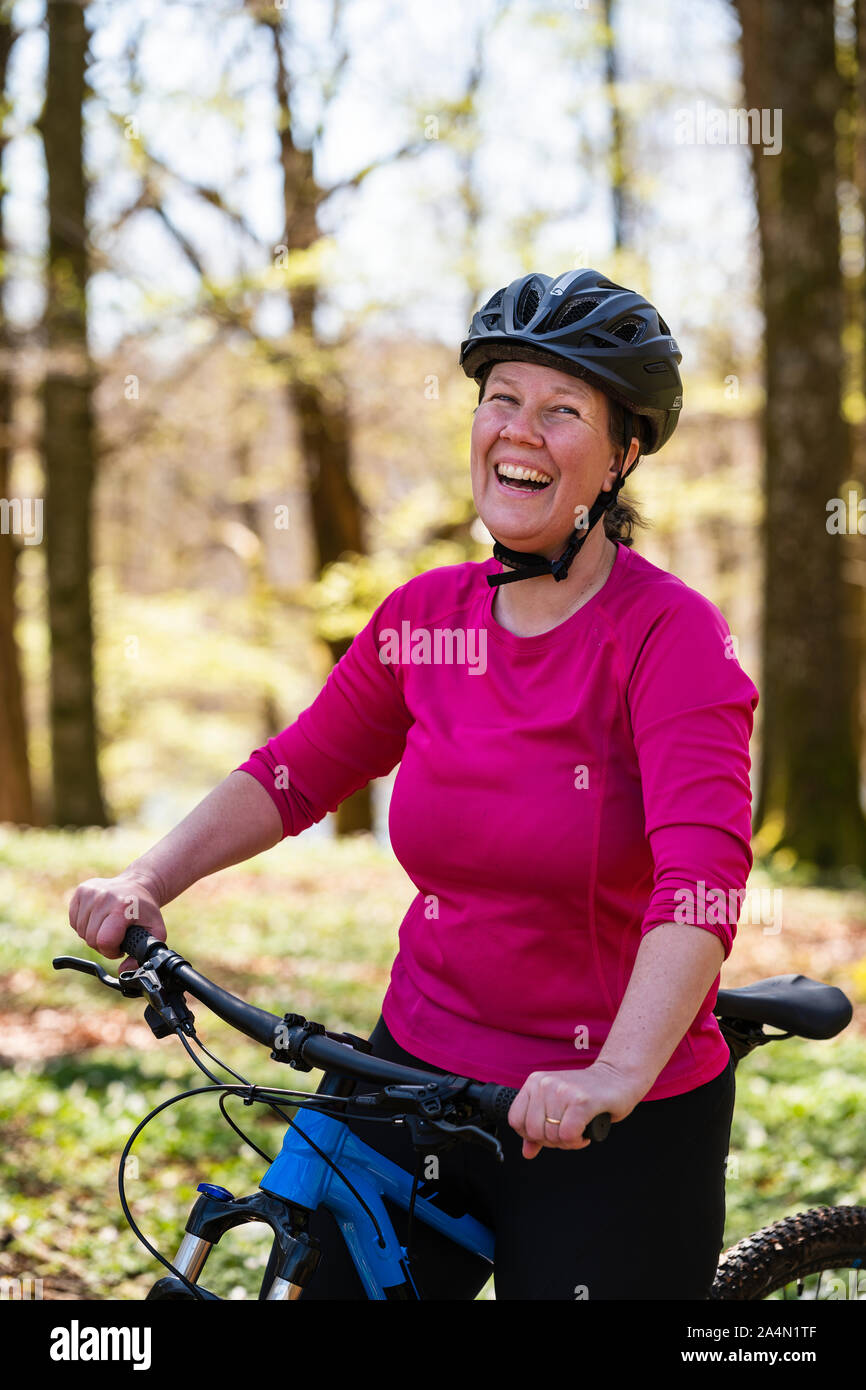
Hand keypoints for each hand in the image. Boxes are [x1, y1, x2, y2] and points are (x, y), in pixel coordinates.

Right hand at [68, 874, 166, 974]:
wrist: (137, 885)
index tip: (120, 947)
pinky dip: (84, 925)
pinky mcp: (81, 891)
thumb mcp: (155, 931)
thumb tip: (124, 971)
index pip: (104, 941)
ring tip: (108, 927)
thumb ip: (144, 954)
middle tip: (116, 937)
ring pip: (81, 931)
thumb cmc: (145, 911)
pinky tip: (99, 919)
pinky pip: (74, 921)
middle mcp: (104, 897)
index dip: (111, 951)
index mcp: (122, 907)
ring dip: (93, 935)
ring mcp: (90, 892)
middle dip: (103, 945)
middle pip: (91, 939)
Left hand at [507, 1061, 644, 1158]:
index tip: (550, 1132)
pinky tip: (585, 1132)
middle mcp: (545, 1083)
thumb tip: (527, 1152)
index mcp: (534, 1082)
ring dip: (568, 1142)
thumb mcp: (557, 1106)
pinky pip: (568, 1135)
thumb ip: (539, 1128)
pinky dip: (577, 1141)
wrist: (618, 1077)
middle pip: (534, 1132)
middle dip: (552, 1141)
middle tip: (568, 1133)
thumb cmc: (588, 1094)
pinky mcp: (582, 1101)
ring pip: (552, 1136)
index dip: (532, 1135)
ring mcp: (563, 1091)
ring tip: (579, 1130)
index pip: (516, 1120)